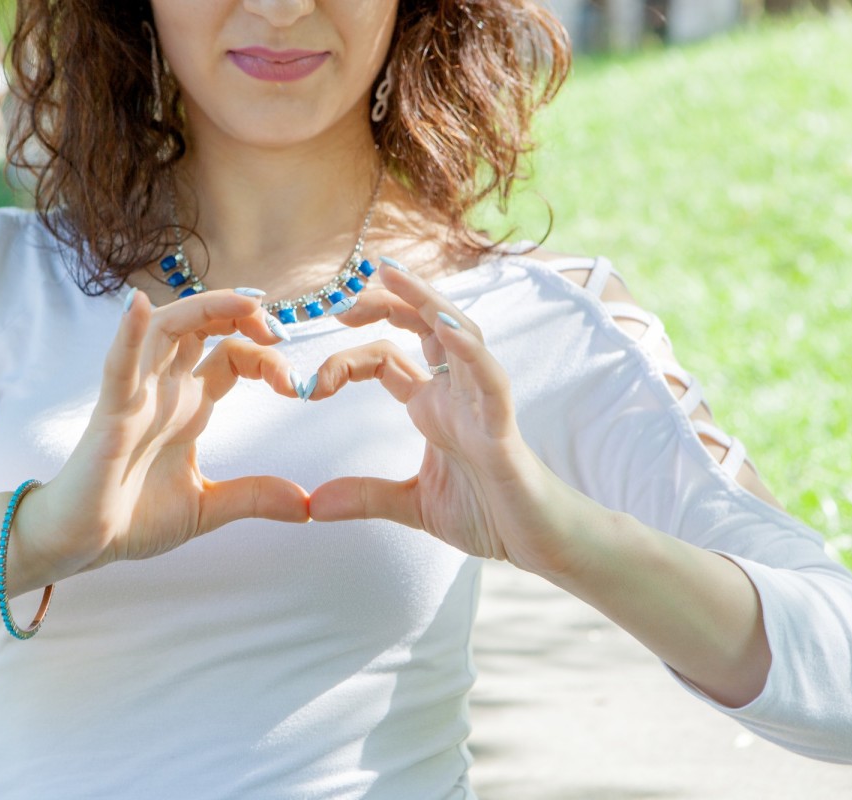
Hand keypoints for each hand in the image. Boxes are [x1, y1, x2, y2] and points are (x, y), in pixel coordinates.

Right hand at [23, 288, 310, 577]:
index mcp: (189, 405)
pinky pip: (118, 365)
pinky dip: (127, 333)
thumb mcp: (208, 507)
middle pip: (201, 325)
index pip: (232, 355)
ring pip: (165, 329)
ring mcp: (136, 396)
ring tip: (242, 305)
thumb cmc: (133, 516)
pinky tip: (138, 306)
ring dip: (203, 309)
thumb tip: (308, 506)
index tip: (298, 385)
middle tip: (277, 329)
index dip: (266, 356)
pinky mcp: (110, 413)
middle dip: (240, 315)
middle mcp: (164, 389)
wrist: (83, 544)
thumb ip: (255, 498)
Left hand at [308, 263, 587, 577]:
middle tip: (342, 294)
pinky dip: (471, 352)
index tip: (311, 386)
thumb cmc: (489, 513)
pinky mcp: (504, 427)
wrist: (540, 543)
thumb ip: (365, 498)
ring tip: (393, 275)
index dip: (346, 360)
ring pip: (459, 333)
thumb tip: (312, 506)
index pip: (385, 358)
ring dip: (426, 301)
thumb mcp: (411, 505)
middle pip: (422, 325)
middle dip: (384, 301)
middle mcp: (456, 393)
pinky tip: (446, 328)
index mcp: (433, 406)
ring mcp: (482, 404)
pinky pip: (489, 380)